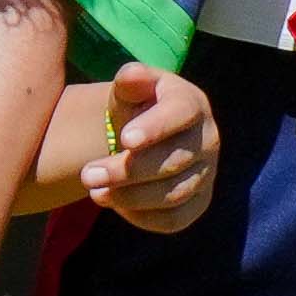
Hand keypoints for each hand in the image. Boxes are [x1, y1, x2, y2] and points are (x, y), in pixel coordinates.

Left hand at [78, 61, 216, 231]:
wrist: (143, 136)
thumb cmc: (135, 106)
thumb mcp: (129, 89)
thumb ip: (130, 80)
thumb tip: (131, 76)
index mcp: (193, 104)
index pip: (181, 114)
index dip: (156, 127)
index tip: (125, 139)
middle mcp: (208, 140)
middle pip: (173, 161)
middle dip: (127, 171)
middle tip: (87, 175)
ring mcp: (206, 174)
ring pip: (173, 194)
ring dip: (130, 197)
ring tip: (94, 192)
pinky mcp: (198, 203)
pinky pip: (174, 219)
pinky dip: (142, 216)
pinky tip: (115, 204)